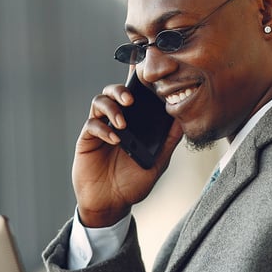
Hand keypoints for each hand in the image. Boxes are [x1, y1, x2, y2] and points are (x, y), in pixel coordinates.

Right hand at [73, 81, 183, 227]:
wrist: (111, 204)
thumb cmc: (133, 183)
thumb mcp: (157, 162)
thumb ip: (168, 141)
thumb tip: (183, 119)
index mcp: (134, 122)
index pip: (135, 95)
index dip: (136, 78)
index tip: (143, 66)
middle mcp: (116, 120)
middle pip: (113, 91)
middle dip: (121, 89)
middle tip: (131, 100)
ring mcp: (101, 128)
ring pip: (100, 102)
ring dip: (112, 107)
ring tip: (123, 123)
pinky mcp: (88, 139)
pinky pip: (92, 125)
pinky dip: (104, 128)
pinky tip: (115, 139)